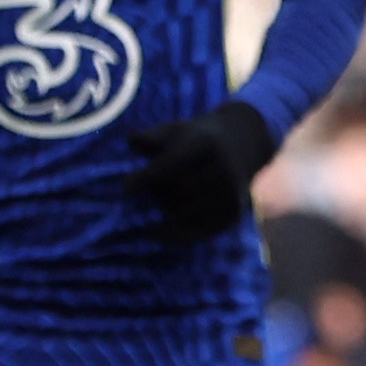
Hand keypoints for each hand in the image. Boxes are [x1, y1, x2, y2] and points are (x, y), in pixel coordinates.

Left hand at [125, 100, 278, 236]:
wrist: (241, 147)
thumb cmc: (195, 139)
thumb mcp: (174, 130)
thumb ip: (151, 137)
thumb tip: (132, 142)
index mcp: (205, 143)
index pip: (171, 164)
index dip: (146, 177)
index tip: (124, 189)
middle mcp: (222, 168)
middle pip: (173, 191)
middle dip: (157, 193)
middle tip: (154, 188)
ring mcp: (230, 192)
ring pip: (182, 214)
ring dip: (167, 210)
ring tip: (170, 197)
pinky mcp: (233, 213)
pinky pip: (197, 232)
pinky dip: (175, 235)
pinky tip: (158, 232)